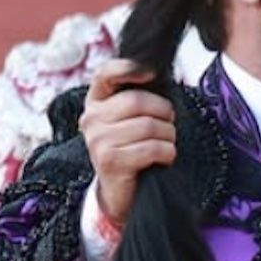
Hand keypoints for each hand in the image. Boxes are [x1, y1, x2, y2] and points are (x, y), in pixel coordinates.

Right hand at [79, 60, 174, 223]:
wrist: (118, 192)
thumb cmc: (130, 150)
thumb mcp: (127, 120)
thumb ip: (135, 98)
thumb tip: (157, 75)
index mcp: (95, 102)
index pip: (106, 74)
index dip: (129, 68)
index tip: (151, 73)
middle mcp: (92, 118)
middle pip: (138, 101)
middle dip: (164, 113)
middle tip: (168, 126)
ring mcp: (98, 140)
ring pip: (149, 125)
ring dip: (168, 136)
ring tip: (165, 144)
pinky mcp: (111, 160)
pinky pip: (152, 148)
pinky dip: (167, 153)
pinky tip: (163, 158)